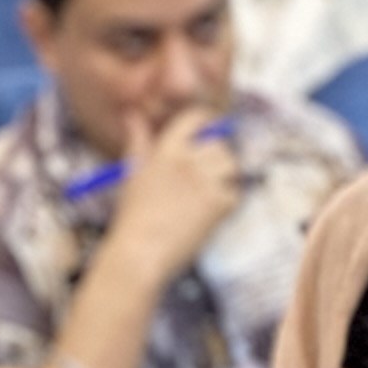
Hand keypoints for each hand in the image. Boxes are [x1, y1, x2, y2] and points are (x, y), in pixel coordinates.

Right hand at [101, 105, 245, 285]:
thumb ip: (138, 142)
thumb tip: (133, 116)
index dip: (207, 125)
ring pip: (232, 166)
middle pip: (220, 145)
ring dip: (226, 178)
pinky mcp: (218, 203)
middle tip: (207, 178)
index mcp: (166, 150)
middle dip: (217, 158)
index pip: (196, 120)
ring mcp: (206, 181)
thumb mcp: (132, 173)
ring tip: (209, 196)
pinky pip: (235, 194)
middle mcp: (188, 160)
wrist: (140, 252)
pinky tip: (210, 216)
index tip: (209, 135)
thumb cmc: (132, 217)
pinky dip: (227, 204)